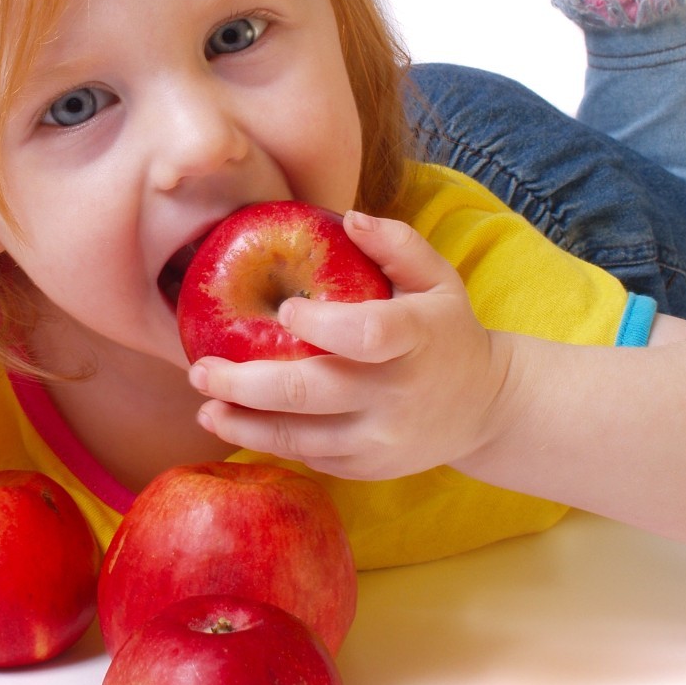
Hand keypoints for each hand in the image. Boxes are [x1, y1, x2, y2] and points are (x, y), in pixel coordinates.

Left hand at [188, 211, 511, 480]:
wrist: (485, 408)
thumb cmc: (445, 330)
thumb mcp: (437, 279)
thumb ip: (396, 243)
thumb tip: (348, 216)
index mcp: (417, 339)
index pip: (367, 334)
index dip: (322, 325)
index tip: (282, 309)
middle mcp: (397, 394)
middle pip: (313, 392)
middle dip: (247, 383)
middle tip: (200, 370)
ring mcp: (381, 439)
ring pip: (301, 438)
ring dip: (244, 423)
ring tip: (204, 406)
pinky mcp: (367, 467)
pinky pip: (309, 457)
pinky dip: (267, 442)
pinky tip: (234, 423)